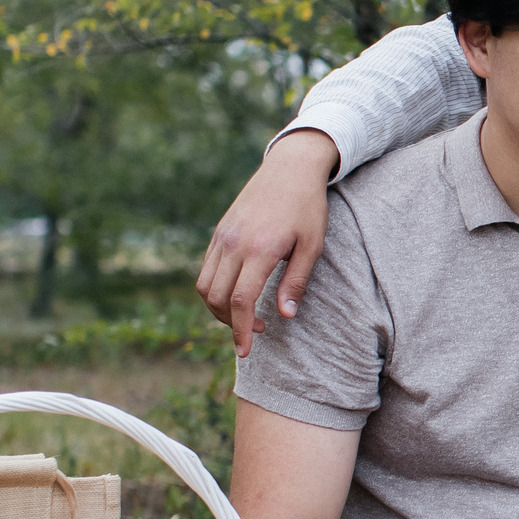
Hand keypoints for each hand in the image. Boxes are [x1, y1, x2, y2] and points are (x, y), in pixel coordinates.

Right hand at [197, 130, 338, 355]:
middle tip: (256, 332)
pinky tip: (237, 293)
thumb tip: (284, 316)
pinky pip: (207, 268)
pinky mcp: (219, 232)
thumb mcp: (313, 245)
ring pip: (205, 285)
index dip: (241, 330)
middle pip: (216, 297)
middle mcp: (234, 243)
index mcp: (260, 249)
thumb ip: (296, 282)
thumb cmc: (308, 207)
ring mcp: (222, 236)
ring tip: (246, 316)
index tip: (246, 351)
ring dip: (218, 309)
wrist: (290, 167)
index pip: (241, 300)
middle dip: (231, 323)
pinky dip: (215, 288)